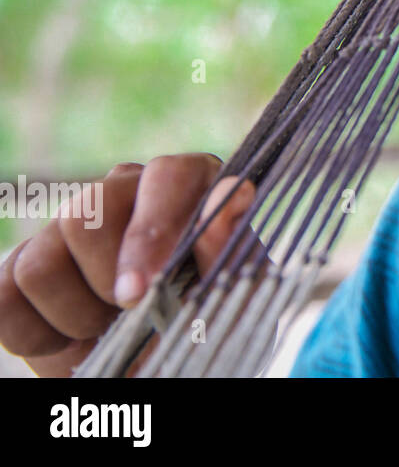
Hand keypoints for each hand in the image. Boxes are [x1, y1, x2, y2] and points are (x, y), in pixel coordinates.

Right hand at [0, 154, 257, 376]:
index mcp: (188, 185)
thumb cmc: (213, 318)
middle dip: (105, 284)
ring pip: (40, 263)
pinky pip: (6, 297)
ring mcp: (71, 226)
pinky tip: (78, 340)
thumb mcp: (236, 290)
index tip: (139, 293)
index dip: (149, 231)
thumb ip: (229, 245)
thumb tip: (229, 197)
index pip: (167, 175)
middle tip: (134, 315)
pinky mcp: (27, 263)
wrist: (173, 363)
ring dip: (77, 316)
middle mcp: (126, 190)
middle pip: (85, 215)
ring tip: (114, 329)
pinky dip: (40, 336)